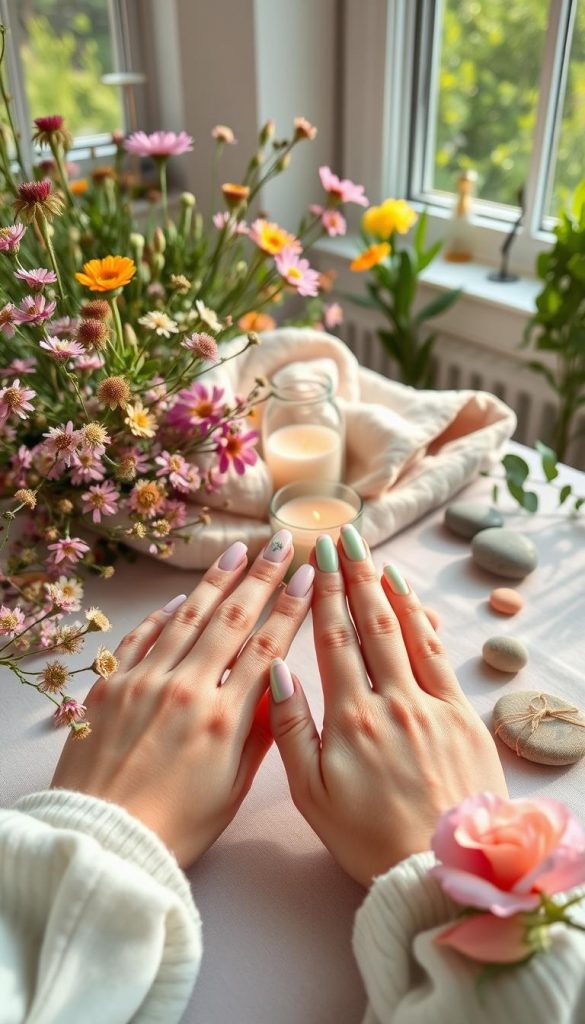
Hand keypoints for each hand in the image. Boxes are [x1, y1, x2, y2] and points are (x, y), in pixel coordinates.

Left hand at [52, 531, 313, 866]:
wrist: (103, 840)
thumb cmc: (175, 827)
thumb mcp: (233, 789)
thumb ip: (260, 734)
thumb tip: (280, 686)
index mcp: (224, 719)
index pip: (267, 648)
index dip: (289, 608)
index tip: (306, 577)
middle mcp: (186, 690)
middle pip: (231, 620)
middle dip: (261, 578)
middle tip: (279, 544)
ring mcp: (145, 683)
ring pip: (187, 618)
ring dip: (215, 582)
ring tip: (236, 553)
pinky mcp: (112, 687)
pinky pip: (141, 638)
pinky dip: (163, 615)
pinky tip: (179, 598)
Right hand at [270, 526, 506, 886]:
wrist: (438, 869)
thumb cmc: (368, 838)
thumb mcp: (312, 794)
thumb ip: (292, 729)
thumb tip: (278, 671)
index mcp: (350, 718)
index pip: (333, 639)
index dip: (323, 594)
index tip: (316, 557)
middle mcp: (391, 700)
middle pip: (370, 623)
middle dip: (354, 576)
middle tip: (345, 538)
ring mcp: (431, 705)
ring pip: (406, 631)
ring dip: (388, 588)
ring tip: (375, 555)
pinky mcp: (462, 716)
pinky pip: (441, 656)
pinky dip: (424, 622)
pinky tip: (414, 601)